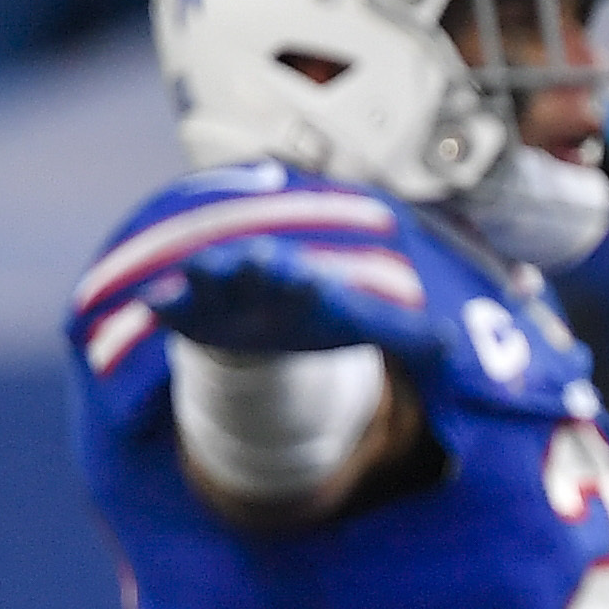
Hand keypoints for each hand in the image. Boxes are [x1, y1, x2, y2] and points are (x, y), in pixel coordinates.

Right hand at [158, 232, 440, 363]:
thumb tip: (453, 347)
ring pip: (212, 277)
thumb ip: (409, 337)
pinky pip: (174, 303)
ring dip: (205, 274)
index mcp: (306, 282)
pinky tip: (154, 301)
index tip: (310, 280)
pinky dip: (166, 302)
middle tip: (253, 261)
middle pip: (257, 268)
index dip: (309, 281)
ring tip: (195, 273)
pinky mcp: (191, 310)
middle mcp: (262, 277)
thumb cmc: (322, 316)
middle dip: (254, 265)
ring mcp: (223, 291)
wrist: (267, 322)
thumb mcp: (365, 324)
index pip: (308, 279)